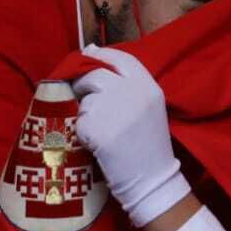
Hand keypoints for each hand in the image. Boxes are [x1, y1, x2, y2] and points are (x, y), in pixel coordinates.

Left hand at [73, 45, 190, 227]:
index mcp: (148, 86)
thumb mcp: (147, 106)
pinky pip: (79, 123)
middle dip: (84, 86)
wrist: (152, 181)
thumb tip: (89, 49)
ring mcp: (114, 111)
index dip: (101, 57)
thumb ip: (124, 80)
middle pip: (95, 75)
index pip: (120, 58)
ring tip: (103, 131)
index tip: (89, 61)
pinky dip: (83, 133)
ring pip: (85, 100)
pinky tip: (99, 145)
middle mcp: (132, 93)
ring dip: (86, 113)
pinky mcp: (97, 129)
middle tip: (86, 102)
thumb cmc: (148, 144)